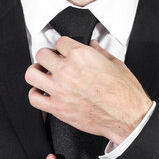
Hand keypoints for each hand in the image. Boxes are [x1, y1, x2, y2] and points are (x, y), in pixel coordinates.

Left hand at [25, 37, 152, 144]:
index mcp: (81, 56)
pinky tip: (42, 93)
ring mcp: (59, 90)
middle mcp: (67, 71)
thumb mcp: (115, 63)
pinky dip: (35, 94)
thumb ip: (99, 52)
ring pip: (31, 74)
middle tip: (52, 61)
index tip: (64, 51)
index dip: (63, 46)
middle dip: (48, 56)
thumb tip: (93, 47)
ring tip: (43, 74)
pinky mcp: (57, 108)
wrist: (126, 116)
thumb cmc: (124, 93)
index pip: (60, 42)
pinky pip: (34, 98)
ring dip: (36, 72)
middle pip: (42, 54)